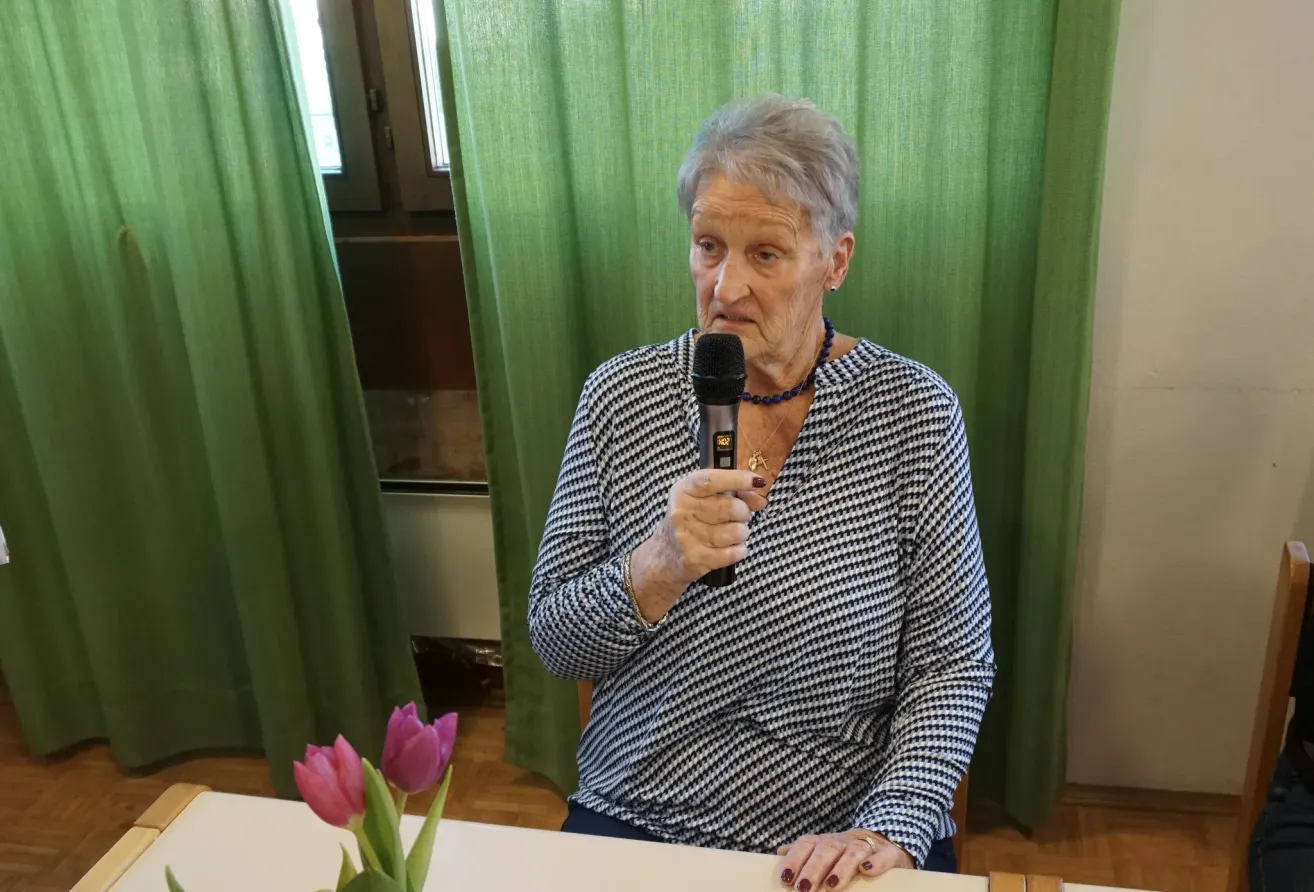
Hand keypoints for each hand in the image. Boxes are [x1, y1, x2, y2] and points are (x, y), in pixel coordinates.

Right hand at [628, 469, 765, 620]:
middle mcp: (681, 512)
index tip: (756, 481)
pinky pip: (734, 552)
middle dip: (744, 512)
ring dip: (742, 533)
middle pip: (732, 508)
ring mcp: (687, 537)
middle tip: (739, 516)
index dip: (737, 479)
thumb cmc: (688, 523)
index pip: (711, 480)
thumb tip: (760, 499)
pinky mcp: (696, 559)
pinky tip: (730, 548)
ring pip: (737, 532)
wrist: (662, 558)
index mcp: (683, 491)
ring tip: (732, 534)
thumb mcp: (702, 501)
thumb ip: (733, 494)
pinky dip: (739, 550)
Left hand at [775, 830, 912, 890]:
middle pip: (826, 849)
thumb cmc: (844, 854)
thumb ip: (803, 853)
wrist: (882, 843)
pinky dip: (876, 862)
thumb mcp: (823, 852)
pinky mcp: (889, 855)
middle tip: (804, 888)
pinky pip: (884, 856)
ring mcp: (866, 847)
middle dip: (814, 868)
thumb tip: (778, 853)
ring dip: (841, 868)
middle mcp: (843, 841)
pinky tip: (867, 870)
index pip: (806, 844)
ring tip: (831, 885)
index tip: (786, 879)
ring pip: (853, 852)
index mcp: (824, 842)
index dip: (795, 859)